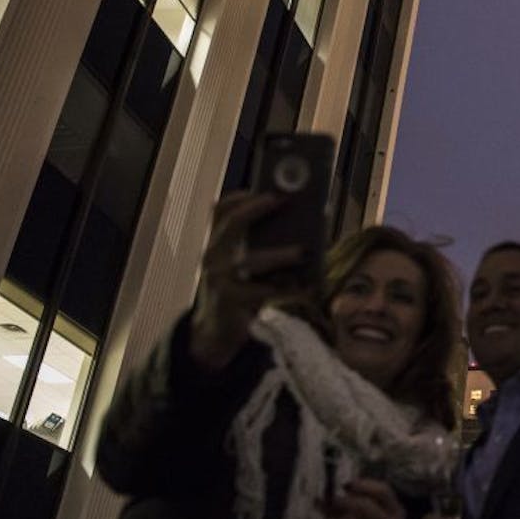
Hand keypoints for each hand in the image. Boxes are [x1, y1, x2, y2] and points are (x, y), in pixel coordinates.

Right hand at [189, 192, 306, 370]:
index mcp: (217, 245)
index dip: (239, 196)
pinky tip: (306, 287)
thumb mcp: (238, 267)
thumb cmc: (237, 293)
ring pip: (250, 261)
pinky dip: (286, 289)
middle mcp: (213, 258)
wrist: (214, 333)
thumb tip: (296, 228)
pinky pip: (262, 292)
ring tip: (303, 252)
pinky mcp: (231, 301)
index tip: (263, 186)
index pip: (219, 211)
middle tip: (282, 200)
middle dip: (257, 209)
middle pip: (232, 226)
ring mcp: (219, 279)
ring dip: (280, 255)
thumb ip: (256, 248)